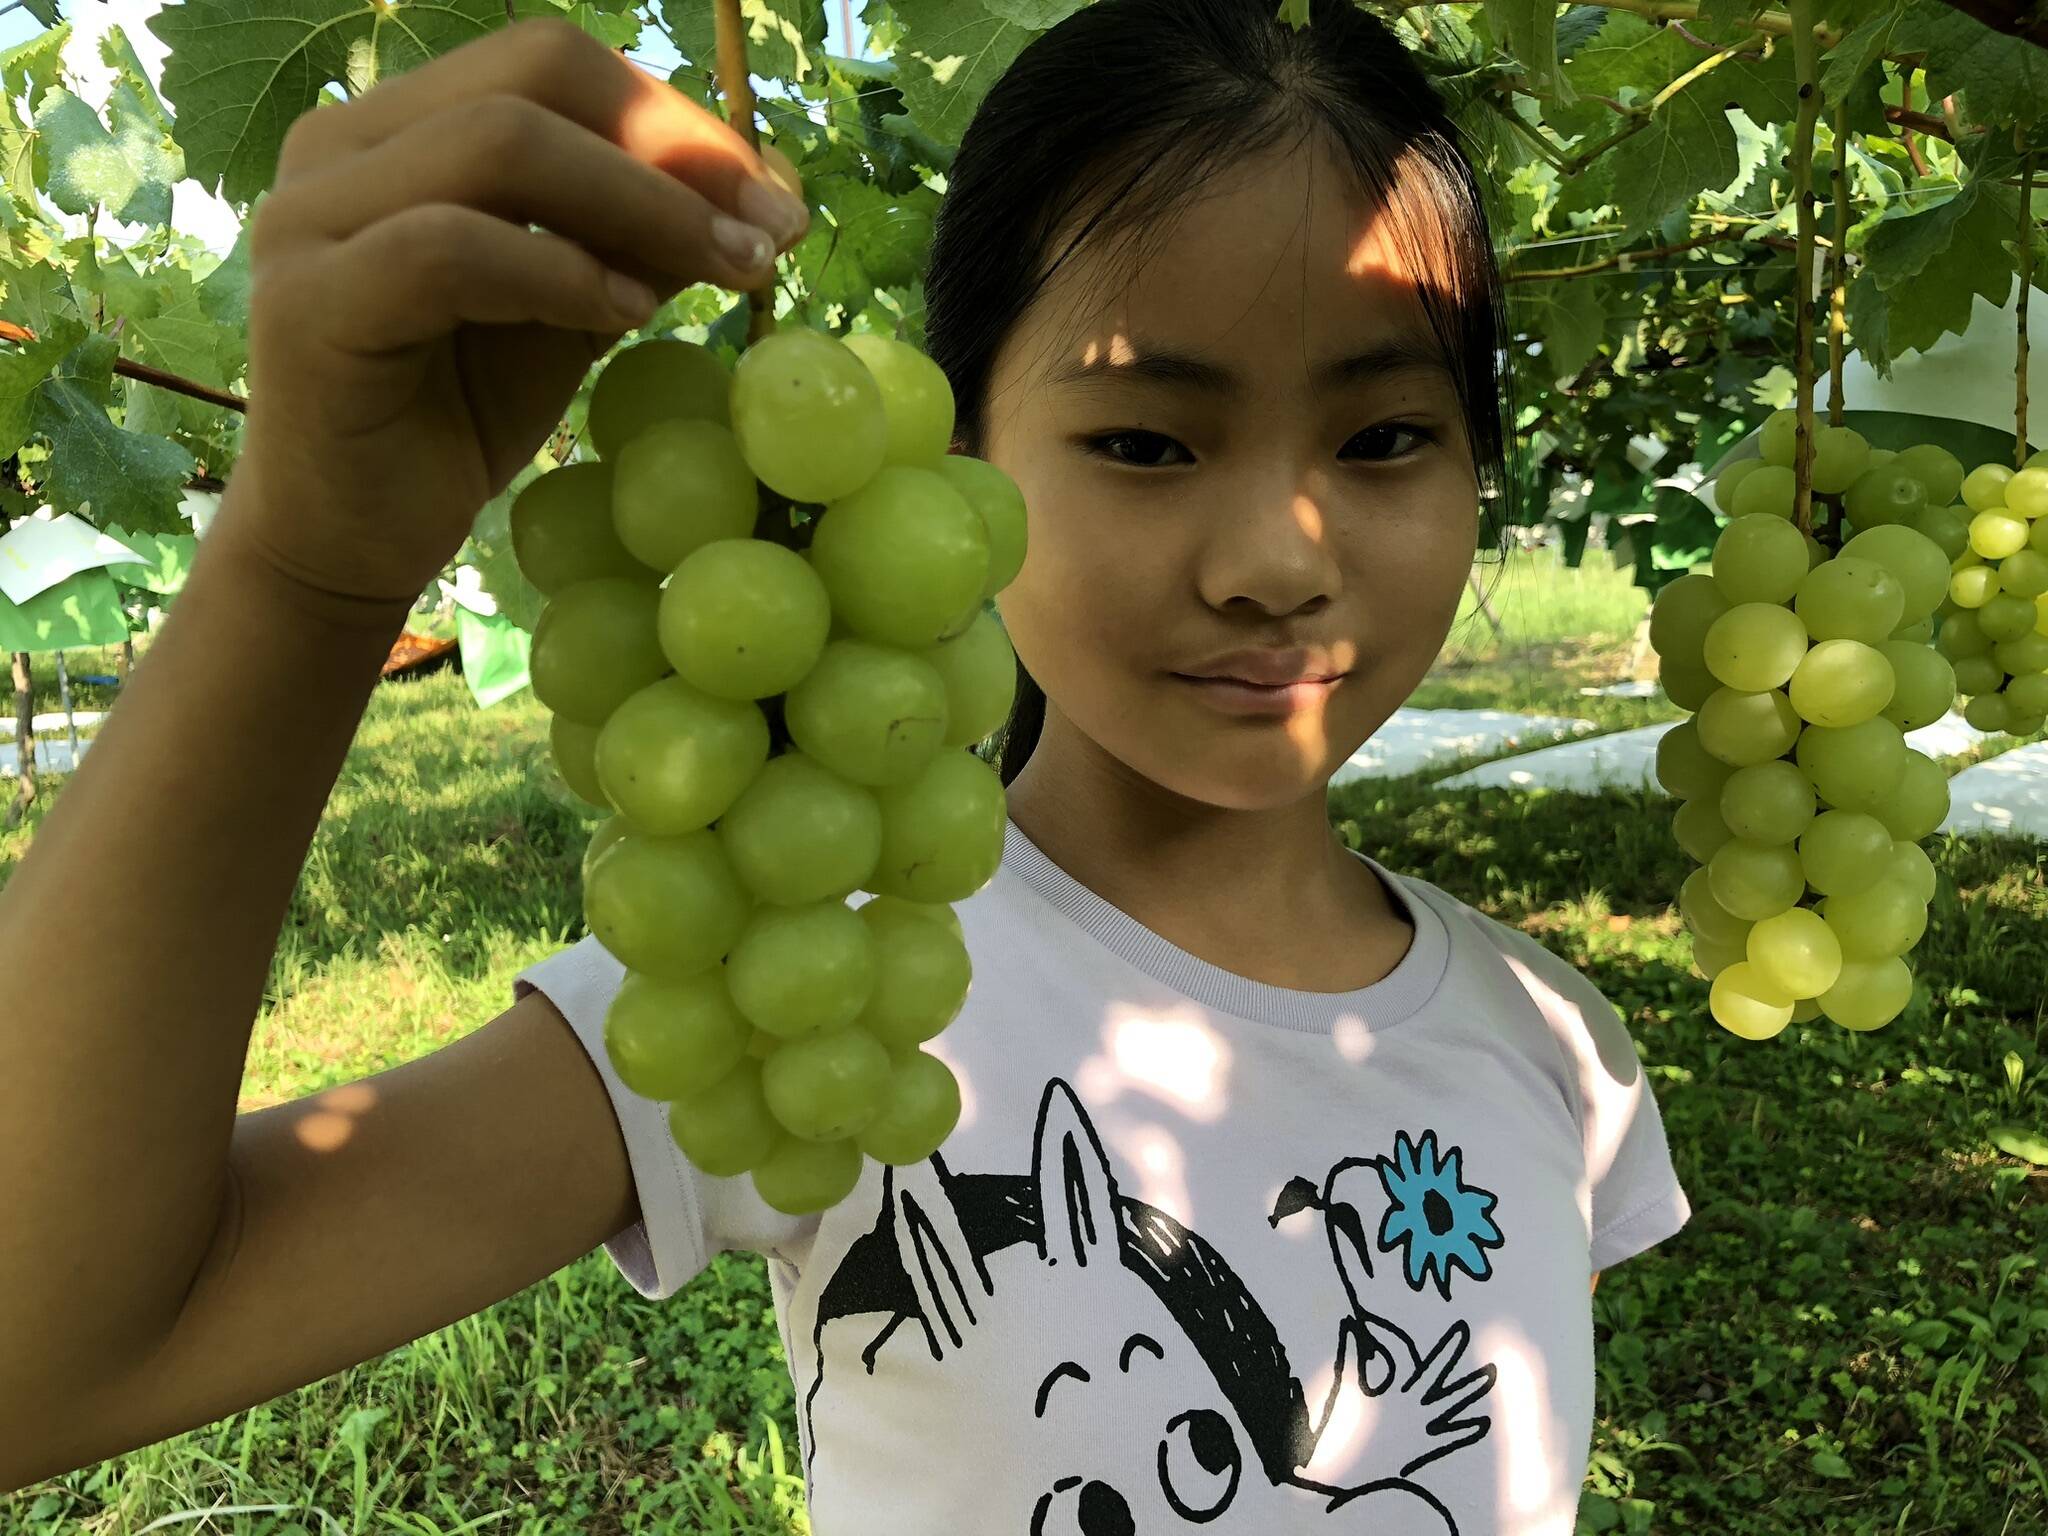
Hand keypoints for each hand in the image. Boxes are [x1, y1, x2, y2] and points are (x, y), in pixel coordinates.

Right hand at [218, 17, 807, 608]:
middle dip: (674, 149)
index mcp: (402, 125)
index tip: (775, 199)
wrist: (351, 541)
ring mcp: (312, 215)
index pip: (552, 64)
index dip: (675, 116)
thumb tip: (759, 194)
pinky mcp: (309, 303)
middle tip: (771, 232)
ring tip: (723, 272)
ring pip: (498, 145)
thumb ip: (637, 240)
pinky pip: (451, 250)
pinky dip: (558, 272)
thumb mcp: (574, 309)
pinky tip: (626, 316)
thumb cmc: (456, 416)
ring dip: (639, 205)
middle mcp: (342, 144)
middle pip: (532, 77)